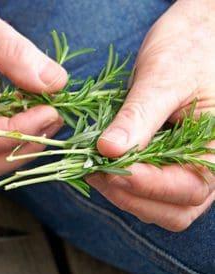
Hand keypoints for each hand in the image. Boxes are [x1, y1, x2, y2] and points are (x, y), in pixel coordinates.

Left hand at [88, 0, 214, 231]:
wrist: (193, 38)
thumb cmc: (189, 49)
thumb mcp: (164, 79)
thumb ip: (139, 117)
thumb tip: (109, 150)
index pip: (189, 188)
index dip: (148, 184)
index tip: (110, 167)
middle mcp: (204, 166)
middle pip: (173, 210)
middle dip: (131, 196)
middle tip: (97, 172)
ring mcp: (183, 168)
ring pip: (156, 206)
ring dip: (123, 194)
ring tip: (94, 170)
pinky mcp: (163, 163)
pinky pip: (144, 190)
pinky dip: (121, 185)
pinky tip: (100, 166)